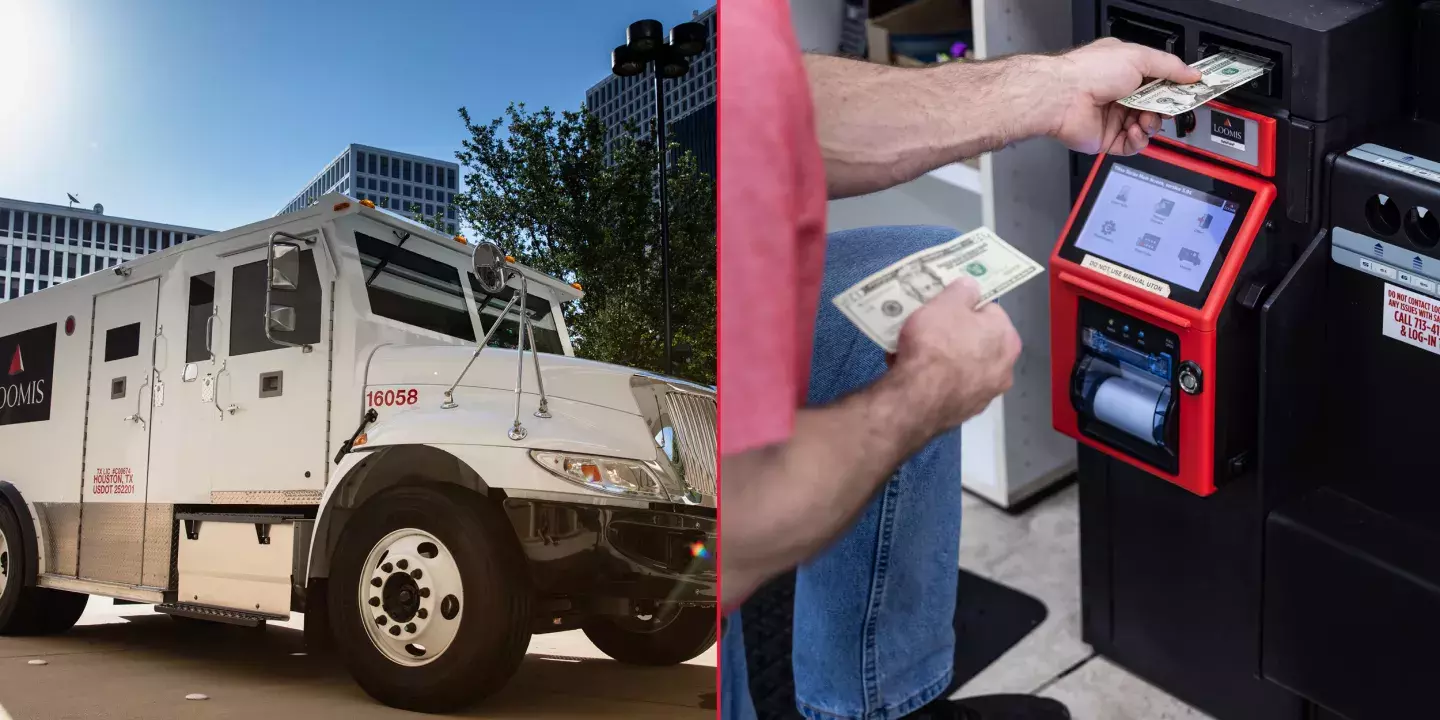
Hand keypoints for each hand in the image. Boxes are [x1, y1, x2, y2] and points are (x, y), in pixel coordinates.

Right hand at [889, 278, 1021, 429]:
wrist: (917, 397)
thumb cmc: (935, 343)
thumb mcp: (946, 303)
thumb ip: (963, 290)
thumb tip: (971, 287)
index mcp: (1007, 338)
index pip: (990, 312)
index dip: (964, 307)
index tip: (944, 309)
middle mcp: (1004, 368)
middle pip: (977, 341)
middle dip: (955, 335)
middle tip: (929, 329)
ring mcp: (985, 394)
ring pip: (962, 366)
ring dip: (945, 360)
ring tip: (916, 353)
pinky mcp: (964, 412)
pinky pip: (950, 387)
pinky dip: (937, 381)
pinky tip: (915, 376)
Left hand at [1046, 37, 1200, 155]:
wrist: (1062, 97)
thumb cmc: (1090, 72)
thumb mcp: (1139, 57)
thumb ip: (1170, 66)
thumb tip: (1192, 73)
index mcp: (1127, 71)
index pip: (1160, 82)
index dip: (1176, 88)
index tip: (1191, 92)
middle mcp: (1120, 95)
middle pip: (1156, 107)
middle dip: (1165, 108)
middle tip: (1170, 107)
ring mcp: (1114, 118)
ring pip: (1147, 128)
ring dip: (1151, 125)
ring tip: (1145, 118)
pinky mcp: (1107, 139)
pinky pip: (1132, 146)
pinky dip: (1138, 141)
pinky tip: (1134, 131)